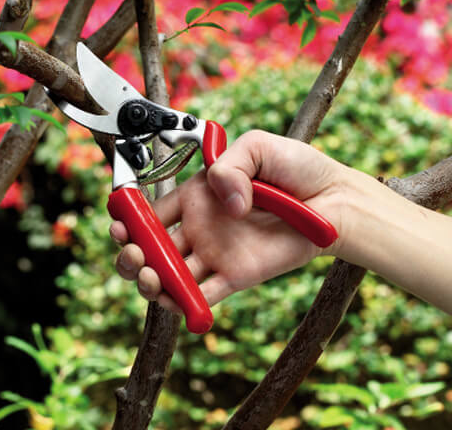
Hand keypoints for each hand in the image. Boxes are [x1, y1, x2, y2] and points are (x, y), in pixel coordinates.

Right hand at [111, 130, 350, 312]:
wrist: (333, 198)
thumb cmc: (296, 168)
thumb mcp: (257, 146)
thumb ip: (229, 166)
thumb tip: (225, 203)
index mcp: (196, 196)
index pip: (151, 213)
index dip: (128, 222)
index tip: (119, 226)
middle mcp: (200, 227)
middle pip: (151, 249)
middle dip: (132, 257)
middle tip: (133, 256)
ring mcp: (216, 254)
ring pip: (171, 277)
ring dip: (152, 284)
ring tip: (151, 279)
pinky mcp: (236, 277)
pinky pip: (204, 297)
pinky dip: (187, 306)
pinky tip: (177, 302)